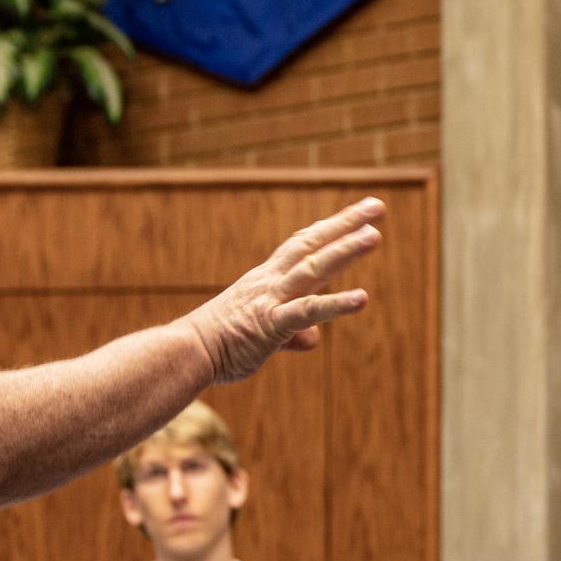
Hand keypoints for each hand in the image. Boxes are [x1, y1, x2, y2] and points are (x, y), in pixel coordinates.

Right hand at [182, 197, 382, 383]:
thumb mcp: (260, 336)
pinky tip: (362, 299)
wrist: (184, 354)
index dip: (329, 229)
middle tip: (376, 206)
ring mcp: (269, 300)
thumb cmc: (217, 346)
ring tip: (374, 235)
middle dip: (344, 224)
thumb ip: (290, 334)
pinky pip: (307, 312)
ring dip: (344, 251)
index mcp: (264, 281)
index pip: (300, 246)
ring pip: (313, 269)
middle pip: (311, 245)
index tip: (355, 216)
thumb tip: (313, 339)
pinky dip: (336, 304)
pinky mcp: (270, 325)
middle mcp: (269, 282)